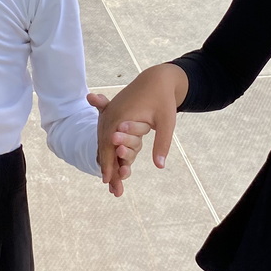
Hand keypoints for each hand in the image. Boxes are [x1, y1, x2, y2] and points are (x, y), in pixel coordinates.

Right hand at [91, 63, 186, 191]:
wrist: (157, 79)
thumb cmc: (163, 99)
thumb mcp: (166, 121)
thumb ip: (162, 143)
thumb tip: (160, 166)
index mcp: (119, 117)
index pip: (109, 147)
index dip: (109, 166)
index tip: (109, 183)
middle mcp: (109, 117)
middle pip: (104, 149)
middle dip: (109, 171)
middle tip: (116, 192)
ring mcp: (108, 116)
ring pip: (104, 146)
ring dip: (108, 164)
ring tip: (115, 184)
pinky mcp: (111, 116)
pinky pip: (107, 138)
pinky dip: (109, 152)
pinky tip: (114, 165)